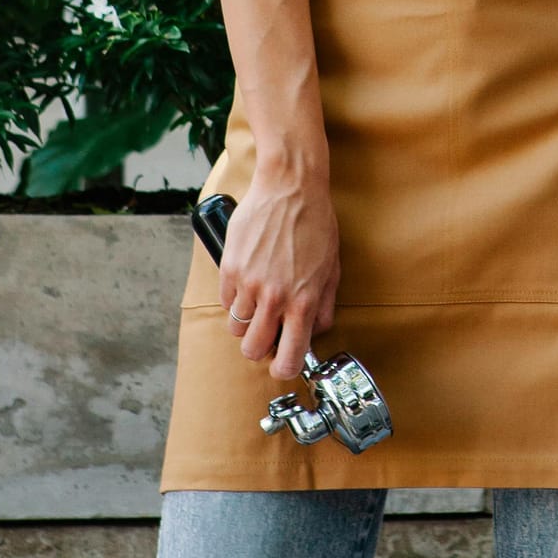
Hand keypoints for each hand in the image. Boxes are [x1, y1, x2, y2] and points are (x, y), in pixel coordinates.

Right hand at [219, 165, 340, 379]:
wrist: (290, 188)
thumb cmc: (315, 225)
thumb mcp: (331, 269)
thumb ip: (323, 306)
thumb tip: (314, 332)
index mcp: (303, 302)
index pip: (288, 358)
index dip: (283, 369)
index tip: (282, 365)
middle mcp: (274, 298)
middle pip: (252, 350)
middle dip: (259, 347)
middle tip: (267, 332)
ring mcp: (249, 284)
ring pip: (236, 328)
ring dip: (246, 321)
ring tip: (258, 301)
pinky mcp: (229, 269)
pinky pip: (225, 300)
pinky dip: (234, 297)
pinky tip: (248, 279)